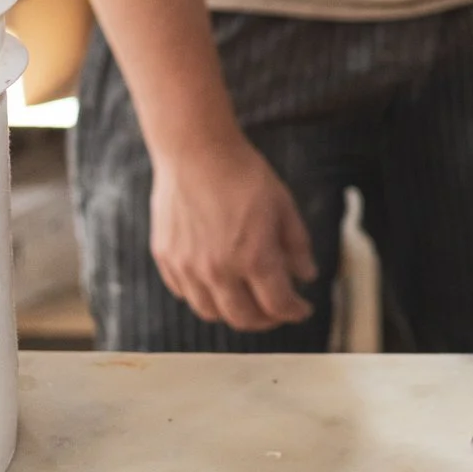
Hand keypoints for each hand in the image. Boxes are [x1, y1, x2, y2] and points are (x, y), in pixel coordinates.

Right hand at [149, 132, 317, 332]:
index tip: (303, 308)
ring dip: (233, 313)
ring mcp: (187, 267)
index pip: (278, 304)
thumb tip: (306, 276)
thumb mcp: (283, 207)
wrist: (196, 151)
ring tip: (247, 300)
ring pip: (211, 312)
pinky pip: (185, 293)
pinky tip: (217, 284)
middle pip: (244, 318)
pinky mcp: (166, 258)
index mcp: (254, 258)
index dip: (295, 311)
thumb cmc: (244, 174)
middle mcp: (218, 270)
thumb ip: (296, 246)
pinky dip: (204, 296)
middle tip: (277, 311)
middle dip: (267, 320)